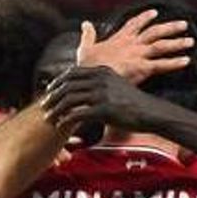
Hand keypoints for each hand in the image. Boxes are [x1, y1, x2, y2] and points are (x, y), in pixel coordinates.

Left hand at [42, 66, 163, 131]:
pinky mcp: (104, 109)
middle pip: (68, 85)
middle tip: (44, 105)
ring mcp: (102, 94)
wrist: (151, 113)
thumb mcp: (117, 85)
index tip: (50, 90)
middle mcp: (100, 80)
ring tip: (50, 118)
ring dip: (56, 110)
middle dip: (53, 96)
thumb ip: (101, 84)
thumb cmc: (135, 103)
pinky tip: (61, 126)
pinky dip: (66, 120)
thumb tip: (86, 91)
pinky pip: (78, 114)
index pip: (72, 73)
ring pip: (70, 100)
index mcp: (102, 71)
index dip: (58, 82)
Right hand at [76, 10, 192, 83]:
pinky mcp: (142, 68)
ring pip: (161, 45)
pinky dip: (175, 63)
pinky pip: (162, 65)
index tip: (154, 13)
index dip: (145, 18)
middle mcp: (132, 44)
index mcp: (119, 39)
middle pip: (154, 32)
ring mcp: (138, 55)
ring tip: (190, 41)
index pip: (134, 24)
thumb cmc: (87, 67)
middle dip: (170, 27)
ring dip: (177, 43)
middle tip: (183, 24)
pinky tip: (187, 61)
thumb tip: (85, 24)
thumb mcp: (85, 48)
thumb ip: (87, 35)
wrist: (90, 79)